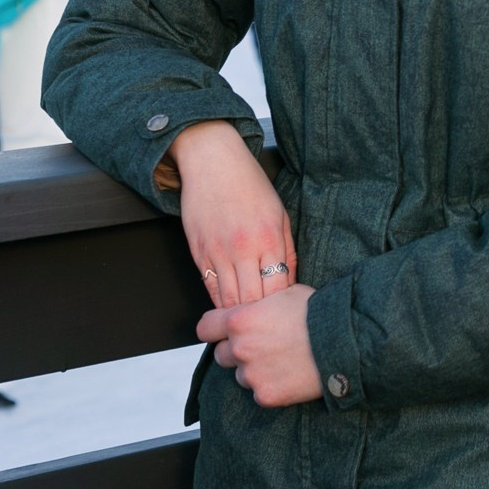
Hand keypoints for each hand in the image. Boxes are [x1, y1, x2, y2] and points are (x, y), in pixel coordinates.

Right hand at [169, 120, 297, 308]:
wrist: (213, 162)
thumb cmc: (251, 185)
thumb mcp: (280, 214)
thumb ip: (287, 250)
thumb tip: (290, 282)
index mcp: (269, 238)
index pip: (277, 289)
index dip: (281, 307)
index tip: (285, 313)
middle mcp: (243, 249)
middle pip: (252, 301)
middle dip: (261, 317)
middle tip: (268, 326)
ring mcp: (217, 253)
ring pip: (228, 300)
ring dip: (238, 315)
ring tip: (249, 324)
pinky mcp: (198, 253)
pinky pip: (209, 289)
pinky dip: (219, 302)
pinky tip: (228, 309)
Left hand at [198, 284, 320, 406]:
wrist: (345, 340)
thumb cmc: (319, 312)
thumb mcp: (285, 293)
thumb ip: (259, 305)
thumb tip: (253, 308)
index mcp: (240, 320)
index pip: (205, 328)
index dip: (215, 329)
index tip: (222, 332)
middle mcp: (240, 348)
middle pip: (221, 355)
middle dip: (237, 351)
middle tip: (263, 346)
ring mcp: (252, 375)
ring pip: (241, 376)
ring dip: (255, 370)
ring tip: (282, 361)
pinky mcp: (266, 396)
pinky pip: (260, 393)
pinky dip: (272, 386)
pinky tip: (291, 375)